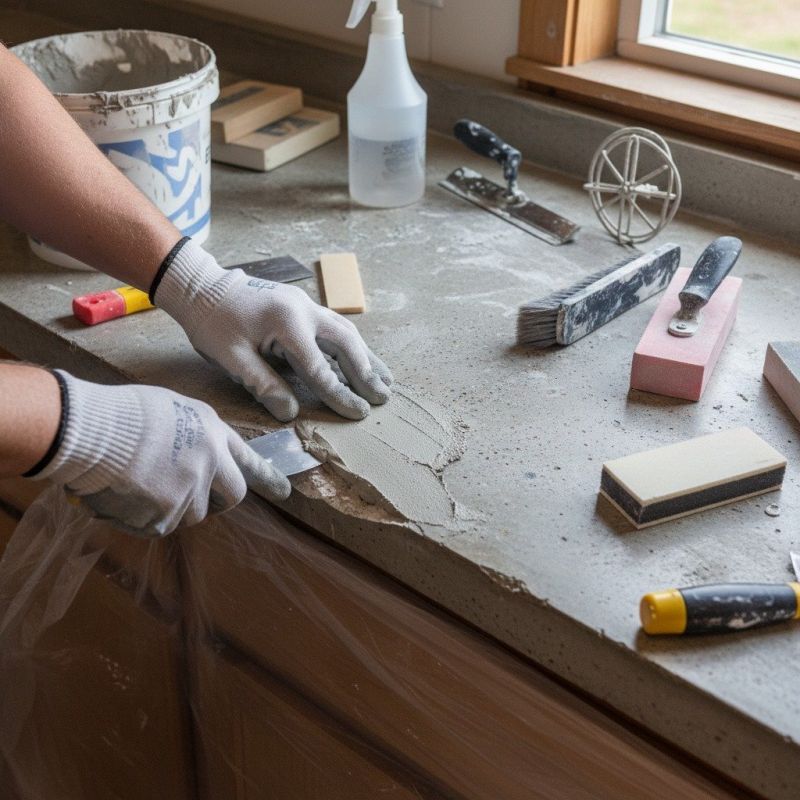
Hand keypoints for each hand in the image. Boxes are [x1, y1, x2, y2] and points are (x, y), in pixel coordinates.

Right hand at [32, 371, 289, 536]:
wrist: (92, 428)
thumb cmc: (121, 412)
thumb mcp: (171, 411)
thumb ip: (191, 436)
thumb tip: (189, 456)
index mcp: (212, 432)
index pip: (248, 459)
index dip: (267, 477)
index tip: (284, 492)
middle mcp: (211, 461)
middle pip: (232, 496)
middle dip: (217, 503)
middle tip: (195, 500)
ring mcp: (192, 488)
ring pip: (191, 514)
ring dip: (170, 508)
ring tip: (139, 484)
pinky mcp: (168, 512)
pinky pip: (159, 526)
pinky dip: (141, 518)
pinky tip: (122, 495)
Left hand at [153, 239, 392, 421]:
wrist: (203, 287)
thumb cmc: (213, 323)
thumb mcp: (231, 358)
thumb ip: (263, 384)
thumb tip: (290, 413)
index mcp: (287, 324)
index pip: (321, 369)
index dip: (341, 395)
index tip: (360, 413)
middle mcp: (304, 310)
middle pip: (346, 344)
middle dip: (366, 372)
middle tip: (383, 397)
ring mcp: (306, 304)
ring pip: (346, 332)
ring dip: (366, 356)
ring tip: (385, 379)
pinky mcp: (303, 305)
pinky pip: (335, 327)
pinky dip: (352, 345)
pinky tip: (362, 358)